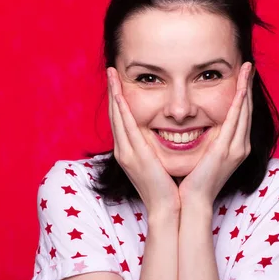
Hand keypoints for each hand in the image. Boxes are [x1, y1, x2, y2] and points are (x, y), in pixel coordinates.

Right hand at [107, 67, 180, 214]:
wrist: (167, 208)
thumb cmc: (167, 187)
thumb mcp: (158, 163)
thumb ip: (155, 148)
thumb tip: (163, 134)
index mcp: (129, 151)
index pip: (121, 120)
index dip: (118, 99)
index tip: (118, 82)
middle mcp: (123, 150)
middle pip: (115, 114)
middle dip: (113, 91)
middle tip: (111, 71)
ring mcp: (126, 153)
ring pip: (117, 117)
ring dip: (114, 94)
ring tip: (112, 74)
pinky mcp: (134, 155)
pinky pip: (126, 127)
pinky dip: (122, 109)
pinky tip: (120, 95)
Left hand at [177, 62, 254, 207]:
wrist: (192, 202)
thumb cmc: (193, 181)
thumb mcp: (203, 157)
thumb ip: (206, 142)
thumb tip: (195, 127)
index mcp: (235, 148)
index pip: (241, 115)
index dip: (243, 95)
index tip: (242, 77)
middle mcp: (240, 146)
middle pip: (247, 109)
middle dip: (248, 86)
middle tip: (248, 65)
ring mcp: (236, 148)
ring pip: (244, 111)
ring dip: (246, 88)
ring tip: (247, 68)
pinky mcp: (227, 150)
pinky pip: (235, 120)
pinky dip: (239, 101)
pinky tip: (241, 87)